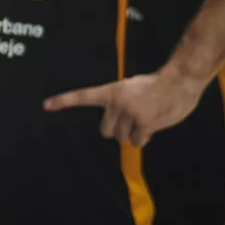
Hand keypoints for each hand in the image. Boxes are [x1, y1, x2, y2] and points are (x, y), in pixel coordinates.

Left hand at [43, 67, 208, 146]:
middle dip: (116, 130)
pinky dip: (144, 138)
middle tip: (129, 121)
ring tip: (145, 118)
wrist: (179, 81)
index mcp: (112, 91)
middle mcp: (117, 104)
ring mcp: (130, 115)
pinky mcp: (144, 125)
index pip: (83, 96)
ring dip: (133, 134)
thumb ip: (119, 102)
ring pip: (123, 138)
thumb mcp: (131, 87)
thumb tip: (116, 123)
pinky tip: (152, 125)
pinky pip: (137, 142)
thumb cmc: (156, 85)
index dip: (64, 101)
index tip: (46, 105)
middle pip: (106, 131)